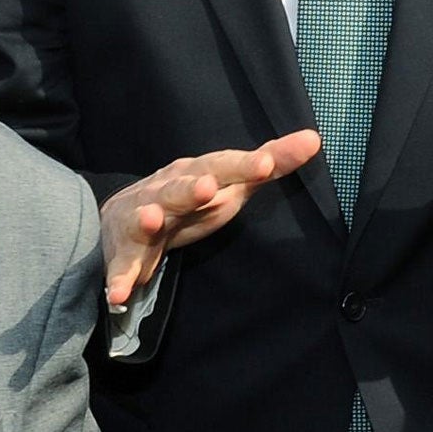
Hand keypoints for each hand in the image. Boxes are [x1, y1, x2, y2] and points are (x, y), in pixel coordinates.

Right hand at [98, 130, 320, 308]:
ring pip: (147, 217)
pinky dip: (119, 277)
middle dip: (192, 188)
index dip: (244, 166)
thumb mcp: (231, 182)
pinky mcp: (126, 252)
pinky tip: (118, 292)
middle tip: (209, 188)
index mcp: (197, 172)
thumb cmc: (191, 199)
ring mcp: (143, 219)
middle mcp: (168, 190)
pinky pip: (122, 266)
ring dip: (150, 218)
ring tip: (155, 220)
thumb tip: (314, 139)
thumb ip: (270, 162)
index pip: (224, 166)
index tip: (267, 163)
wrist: (122, 218)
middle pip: (181, 187)